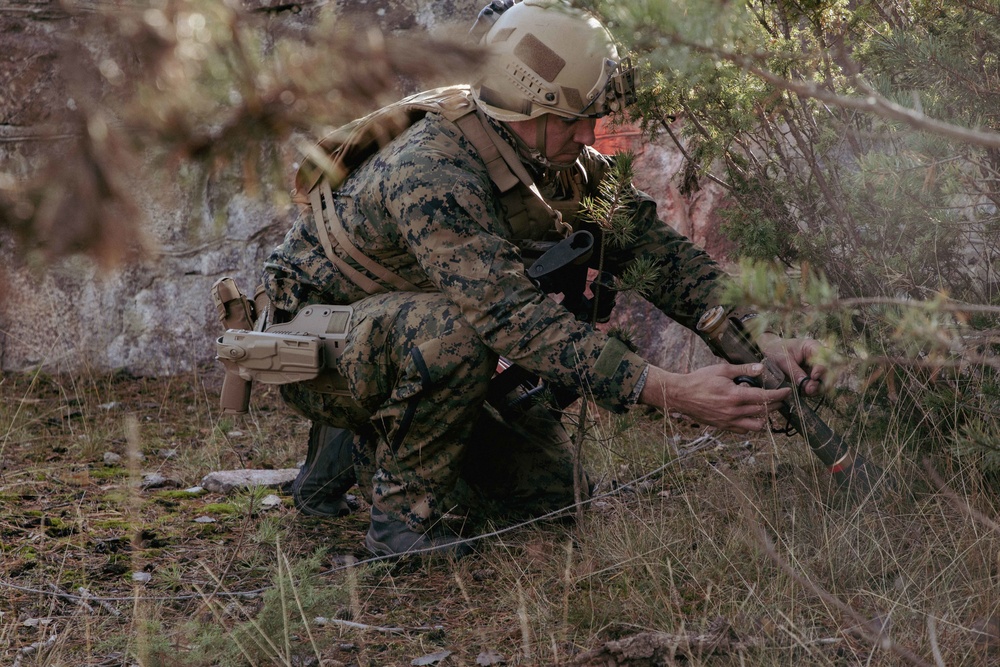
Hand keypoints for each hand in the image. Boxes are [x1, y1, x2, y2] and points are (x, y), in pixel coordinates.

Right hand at [639, 363, 791, 433]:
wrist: (680, 395)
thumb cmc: (699, 379)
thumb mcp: (722, 370)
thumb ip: (743, 370)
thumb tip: (761, 368)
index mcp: (736, 396)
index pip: (765, 397)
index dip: (780, 395)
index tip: (788, 391)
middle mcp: (734, 412)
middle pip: (764, 412)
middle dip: (776, 405)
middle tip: (779, 398)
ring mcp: (728, 421)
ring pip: (756, 426)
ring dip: (764, 418)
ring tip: (765, 408)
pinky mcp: (722, 427)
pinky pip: (743, 431)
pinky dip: (750, 425)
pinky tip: (749, 415)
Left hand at [757, 334, 825, 395]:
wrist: (770, 351)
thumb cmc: (776, 351)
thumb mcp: (783, 360)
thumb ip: (794, 371)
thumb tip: (805, 384)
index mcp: (813, 347)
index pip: (824, 358)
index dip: (821, 369)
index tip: (813, 377)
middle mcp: (818, 358)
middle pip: (829, 372)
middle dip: (821, 383)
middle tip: (809, 390)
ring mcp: (816, 368)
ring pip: (825, 381)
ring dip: (817, 389)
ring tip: (805, 392)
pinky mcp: (812, 377)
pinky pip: (817, 386)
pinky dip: (811, 391)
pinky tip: (802, 392)